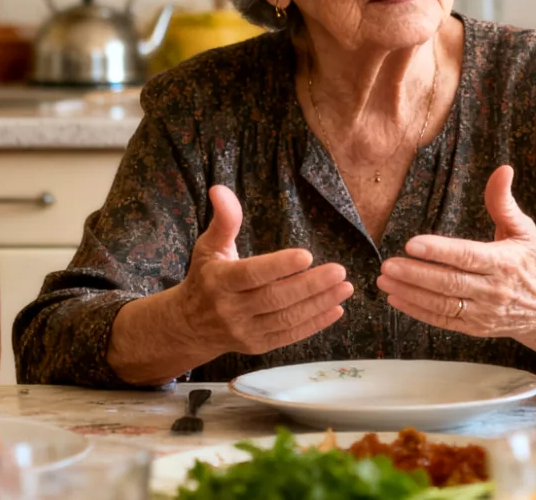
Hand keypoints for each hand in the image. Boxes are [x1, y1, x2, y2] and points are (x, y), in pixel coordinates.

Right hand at [174, 185, 351, 355]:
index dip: (278, 266)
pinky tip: (336, 309)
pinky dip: (314, 324)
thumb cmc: (205, 277)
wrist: (190, 325)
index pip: (251, 274)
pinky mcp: (257, 346)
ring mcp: (244, 331)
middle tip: (339, 271)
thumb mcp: (209, 246)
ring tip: (345, 288)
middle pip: (275, 298)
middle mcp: (230, 309)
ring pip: (286, 319)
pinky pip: (289, 336)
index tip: (306, 255)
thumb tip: (220, 189)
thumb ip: (224, 220)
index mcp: (219, 281)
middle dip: (310, 285)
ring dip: (319, 304)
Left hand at [377, 165, 535, 351]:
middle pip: (450, 282)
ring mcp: (484, 312)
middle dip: (416, 274)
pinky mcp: (475, 328)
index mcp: (504, 262)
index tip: (412, 244)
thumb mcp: (523, 230)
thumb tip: (503, 169)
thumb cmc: (531, 264)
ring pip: (442, 304)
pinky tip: (396, 298)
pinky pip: (443, 321)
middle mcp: (493, 290)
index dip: (439, 251)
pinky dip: (418, 311)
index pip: (467, 256)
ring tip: (385, 280)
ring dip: (411, 293)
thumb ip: (504, 202)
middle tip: (388, 265)